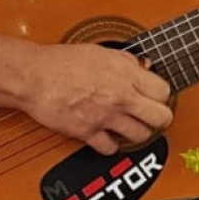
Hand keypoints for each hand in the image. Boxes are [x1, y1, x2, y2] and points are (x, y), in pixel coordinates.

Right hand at [22, 41, 172, 153]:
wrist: (34, 77)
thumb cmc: (61, 62)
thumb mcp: (101, 52)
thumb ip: (125, 61)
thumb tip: (143, 66)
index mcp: (125, 74)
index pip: (163, 91)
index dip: (162, 94)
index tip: (156, 96)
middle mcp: (120, 97)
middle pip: (161, 117)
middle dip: (160, 118)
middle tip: (154, 116)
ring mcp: (106, 117)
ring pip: (141, 135)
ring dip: (138, 132)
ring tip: (131, 125)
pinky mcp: (89, 133)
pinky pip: (111, 148)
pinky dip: (111, 145)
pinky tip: (108, 136)